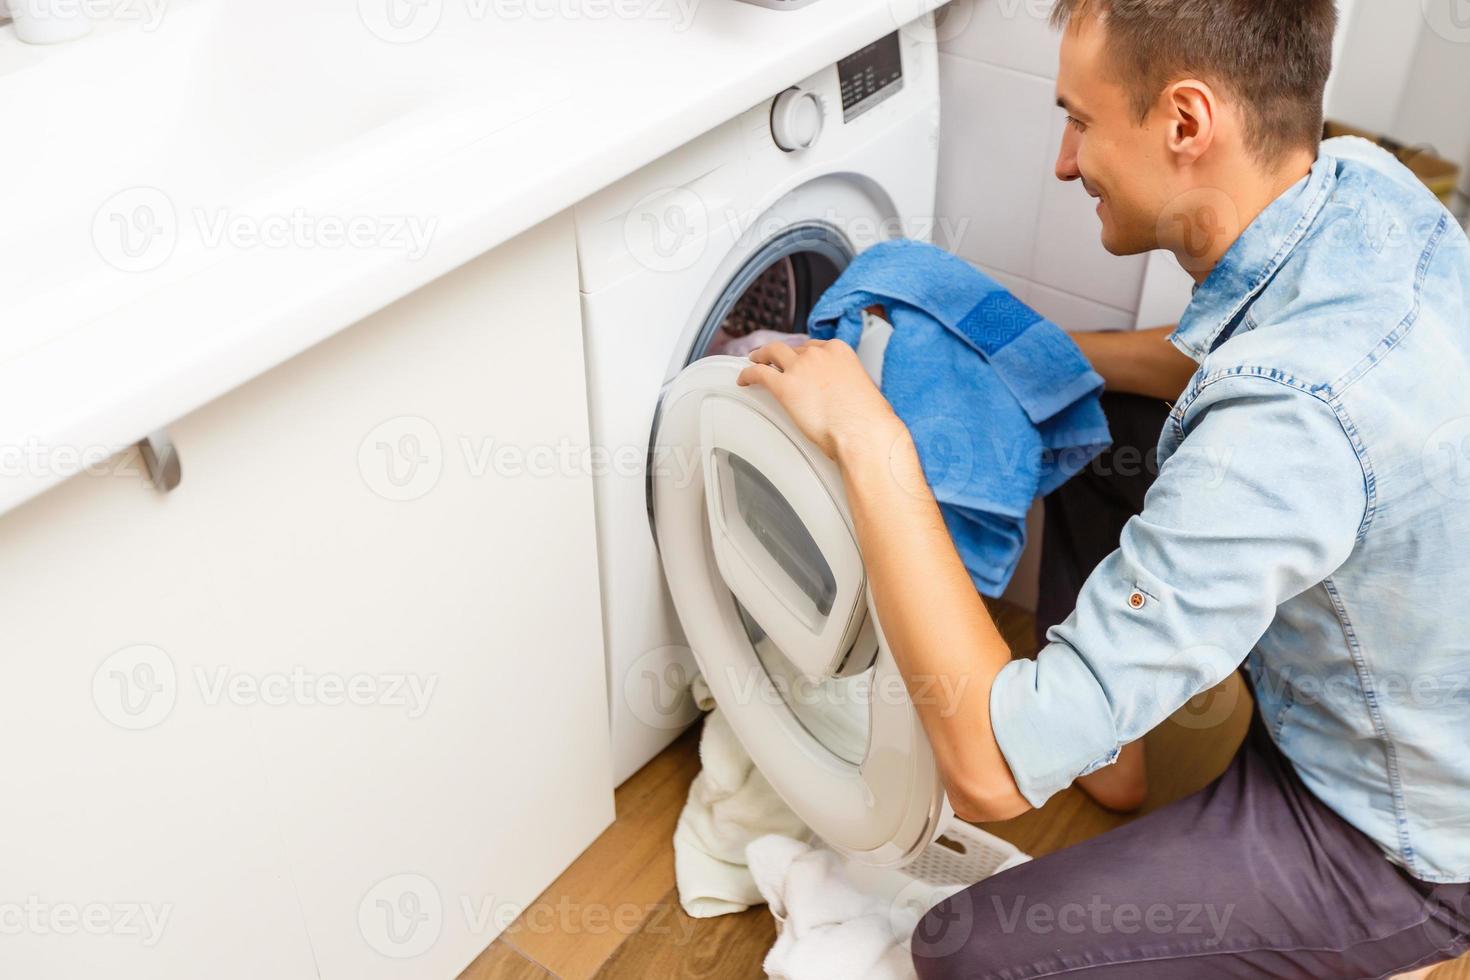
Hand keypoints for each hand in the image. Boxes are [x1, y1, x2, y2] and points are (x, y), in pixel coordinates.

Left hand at [736, 338, 903, 461]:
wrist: (862, 433)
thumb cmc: (868, 420)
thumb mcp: (864, 392)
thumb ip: (849, 387)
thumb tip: (845, 398)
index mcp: (839, 351)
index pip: (815, 346)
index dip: (804, 354)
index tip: (800, 360)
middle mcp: (817, 354)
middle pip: (792, 348)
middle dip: (782, 353)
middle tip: (773, 359)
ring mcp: (799, 368)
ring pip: (771, 352)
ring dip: (760, 356)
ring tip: (753, 361)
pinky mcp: (784, 386)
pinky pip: (758, 374)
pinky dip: (747, 374)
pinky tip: (743, 380)